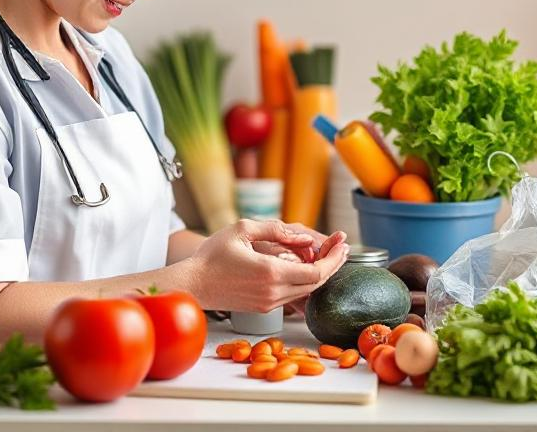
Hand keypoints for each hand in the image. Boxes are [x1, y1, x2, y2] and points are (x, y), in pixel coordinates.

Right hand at [188, 219, 347, 311]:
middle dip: (333, 263)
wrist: (193, 285)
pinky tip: (307, 265)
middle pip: (316, 283)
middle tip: (341, 245)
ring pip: (307, 290)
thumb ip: (275, 230)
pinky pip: (294, 295)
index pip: (317, 272)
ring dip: (320, 272)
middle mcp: (273, 292)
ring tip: (327, 253)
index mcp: (271, 273)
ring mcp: (269, 302)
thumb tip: (304, 239)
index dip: (334, 258)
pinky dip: (306, 280)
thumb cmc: (212, 256)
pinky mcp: (264, 306)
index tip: (342, 243)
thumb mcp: (242, 229)